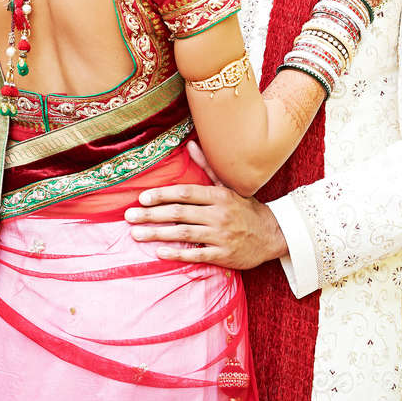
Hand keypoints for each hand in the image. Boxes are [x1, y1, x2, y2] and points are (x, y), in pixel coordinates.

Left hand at [124, 182, 287, 268]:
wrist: (272, 235)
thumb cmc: (246, 209)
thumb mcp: (229, 185)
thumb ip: (207, 167)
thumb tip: (189, 145)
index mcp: (219, 195)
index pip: (186, 193)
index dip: (162, 195)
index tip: (142, 198)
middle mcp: (219, 214)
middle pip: (180, 213)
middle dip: (152, 215)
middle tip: (129, 217)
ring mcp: (221, 236)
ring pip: (184, 233)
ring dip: (158, 234)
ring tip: (136, 234)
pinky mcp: (223, 255)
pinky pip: (196, 254)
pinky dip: (177, 253)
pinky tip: (159, 252)